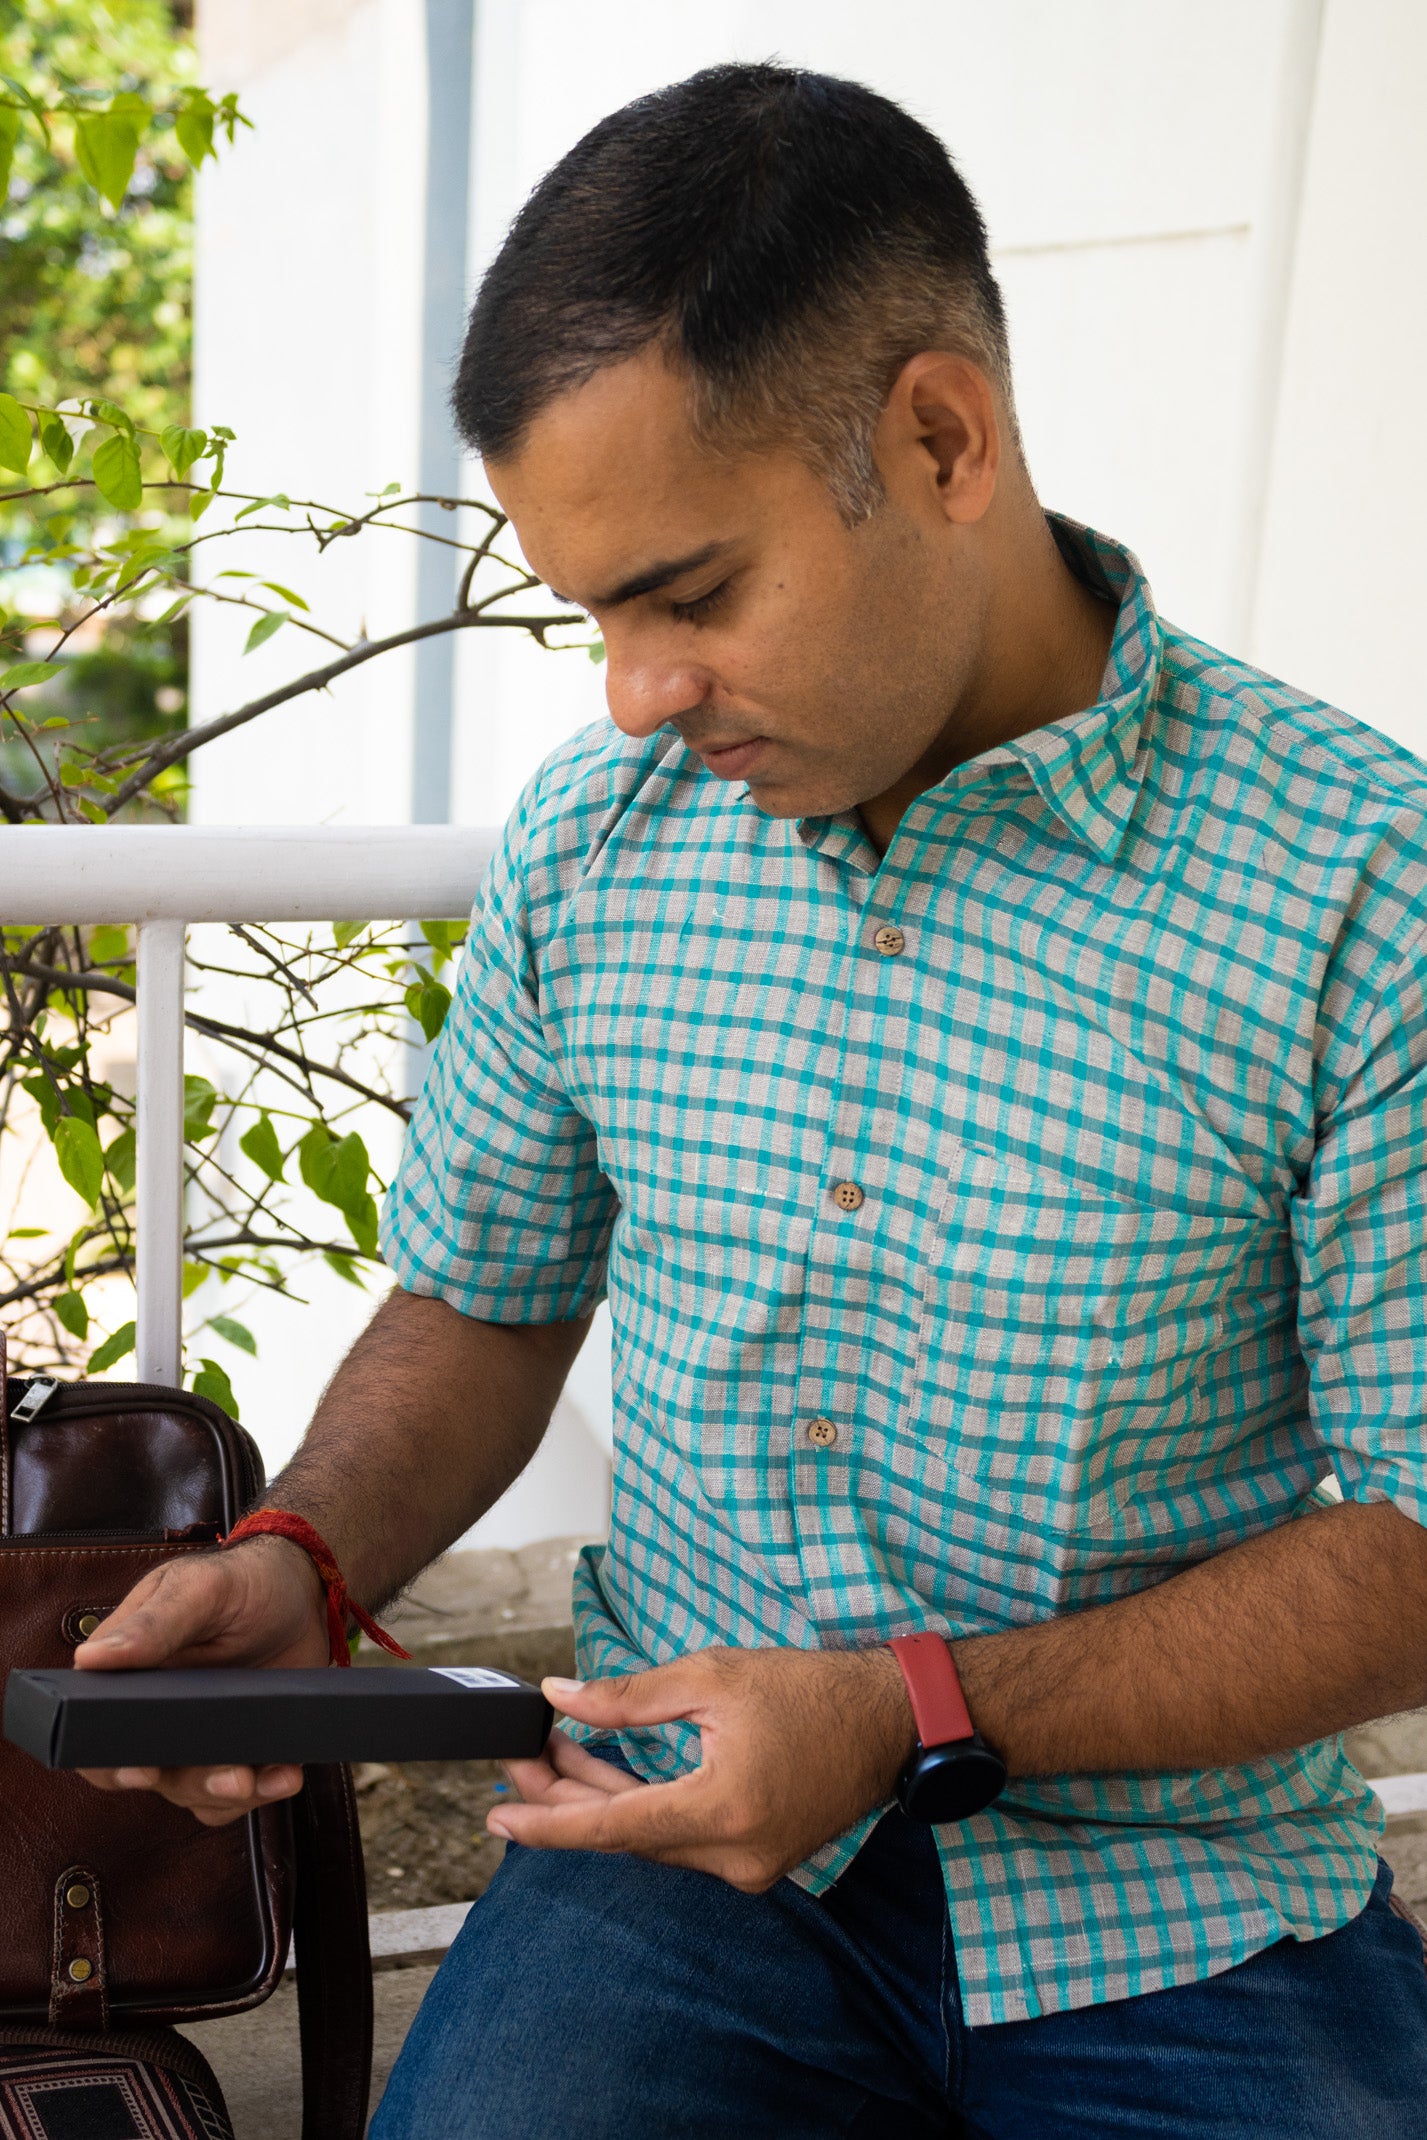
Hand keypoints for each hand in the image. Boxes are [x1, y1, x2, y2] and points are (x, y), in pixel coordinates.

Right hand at [73, 1533, 328, 1826]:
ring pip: (195, 1792)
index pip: (94, 1731)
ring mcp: (197, 1736)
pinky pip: (238, 1793)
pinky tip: (285, 1774)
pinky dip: (262, 1790)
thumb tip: (90, 1659)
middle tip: (230, 1777)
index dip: (108, 1763)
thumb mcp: (199, 1588)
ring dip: (229, 1794)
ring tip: (262, 1776)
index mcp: (127, 1675)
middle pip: (150, 1774)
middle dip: (190, 1783)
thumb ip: (152, 1623)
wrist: (303, 1592)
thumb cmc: (240, 1581)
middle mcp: (154, 1714)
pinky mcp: (238, 1748)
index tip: (143, 1771)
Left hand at [489, 1644, 916, 1891]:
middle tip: (520, 1760)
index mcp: (722, 1809)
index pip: (612, 1827)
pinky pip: (683, 1841)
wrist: (892, 1719)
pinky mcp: (759, 1860)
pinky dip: (643, 1810)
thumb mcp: (712, 1676)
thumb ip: (629, 1696)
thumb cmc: (810, 1689)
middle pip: (627, 1836)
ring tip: (554, 1755)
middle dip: (567, 1797)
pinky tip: (609, 1777)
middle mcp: (734, 1856)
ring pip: (652, 1841)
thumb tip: (561, 1698)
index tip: (496, 1816)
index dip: (547, 1821)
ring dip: (602, 1801)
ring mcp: (750, 1866)